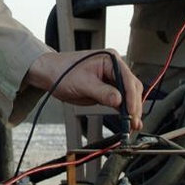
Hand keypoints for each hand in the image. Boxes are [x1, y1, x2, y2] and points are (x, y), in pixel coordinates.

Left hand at [26, 50, 143, 128]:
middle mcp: (114, 68)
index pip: (127, 79)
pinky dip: (124, 110)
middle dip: (133, 105)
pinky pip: (120, 100)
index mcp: (110, 60)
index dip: (131, 97)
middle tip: (133, 122)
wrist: (51, 75)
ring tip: (133, 125)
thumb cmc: (62, 72)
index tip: (131, 112)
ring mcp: (111, 79)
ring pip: (128, 95)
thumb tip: (119, 100)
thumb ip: (102, 92)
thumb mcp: (83, 83)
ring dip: (131, 110)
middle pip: (131, 88)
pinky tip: (128, 121)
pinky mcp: (107, 89)